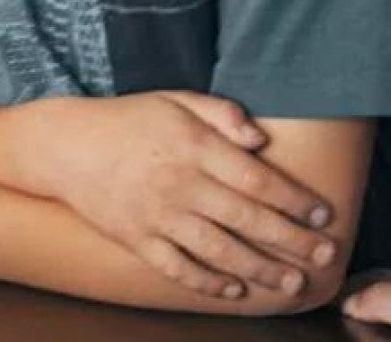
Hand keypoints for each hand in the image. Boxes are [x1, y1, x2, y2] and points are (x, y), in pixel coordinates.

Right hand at [33, 92, 337, 299]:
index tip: (322, 214)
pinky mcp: (137, 238)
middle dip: (292, 240)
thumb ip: (222, 113)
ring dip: (260, 269)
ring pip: (218, 249)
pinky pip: (178, 267)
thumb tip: (261, 139)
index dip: (295, 199)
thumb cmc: (128, 119)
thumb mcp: (175, 100)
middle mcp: (179, 183)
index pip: (256, 178)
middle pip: (247, 218)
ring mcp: (157, 214)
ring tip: (291, 283)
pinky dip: (207, 282)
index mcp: (194, 146)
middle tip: (325, 255)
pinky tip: (234, 290)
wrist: (66, 145)